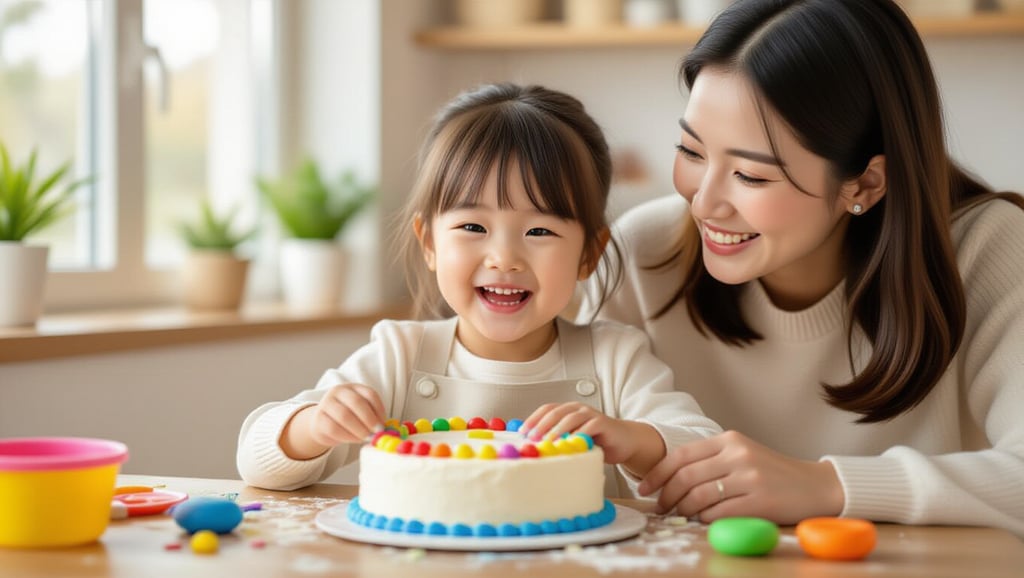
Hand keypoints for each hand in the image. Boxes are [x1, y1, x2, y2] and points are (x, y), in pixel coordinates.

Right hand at [308, 383, 385, 446]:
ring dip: (359, 429)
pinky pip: (333, 428)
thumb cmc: (348, 419)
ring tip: (366, 437)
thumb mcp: (360, 413)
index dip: (379, 409)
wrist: (322, 424)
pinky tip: (355, 440)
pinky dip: (347, 436)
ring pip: (344, 415)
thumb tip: (384, 430)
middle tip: (376, 432)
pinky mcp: (319, 419)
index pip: (369, 394)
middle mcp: (338, 392)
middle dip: (369, 419)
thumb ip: (372, 417)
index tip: (384, 424)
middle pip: (356, 402)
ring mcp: (326, 403)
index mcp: (353, 388)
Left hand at [520, 402, 662, 472]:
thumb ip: (559, 441)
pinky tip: (570, 445)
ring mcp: (591, 414)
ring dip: (556, 430)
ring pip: (570, 418)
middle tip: (532, 438)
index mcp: (568, 410)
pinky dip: (577, 435)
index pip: (547, 409)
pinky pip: (588, 428)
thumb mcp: (575, 440)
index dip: (533, 419)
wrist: (625, 441)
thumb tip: (534, 449)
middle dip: (541, 424)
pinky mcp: (602, 423)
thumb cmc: (597, 442)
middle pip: (555, 412)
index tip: (522, 432)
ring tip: (547, 443)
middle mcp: (578, 409)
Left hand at [637, 430, 844, 524]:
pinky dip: (705, 519)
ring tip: (679, 515)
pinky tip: (703, 520)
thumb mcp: (741, 455)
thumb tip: (670, 480)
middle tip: (659, 507)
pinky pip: (719, 513)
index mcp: (729, 440)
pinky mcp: (760, 501)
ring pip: (699, 496)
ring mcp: (750, 477)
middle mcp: (738, 454)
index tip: (644, 487)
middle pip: (686, 476)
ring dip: (683, 509)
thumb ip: (711, 461)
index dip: (658, 473)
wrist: (816, 485)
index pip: (682, 455)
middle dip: (666, 495)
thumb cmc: (773, 473)